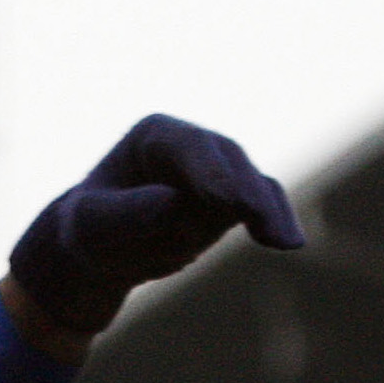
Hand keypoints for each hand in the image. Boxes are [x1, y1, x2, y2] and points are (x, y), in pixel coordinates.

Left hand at [7, 114, 303, 334]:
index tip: (223, 198)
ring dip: (269, 211)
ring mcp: (220, 173)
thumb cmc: (92, 227)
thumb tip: (174, 203)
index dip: (208, 171)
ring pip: (254, 185)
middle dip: (244, 189)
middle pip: (228, 162)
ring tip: (285, 242)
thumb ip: (129, 212)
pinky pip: (265, 207)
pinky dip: (276, 222)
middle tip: (252, 214)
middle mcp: (194, 147)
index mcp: (154, 135)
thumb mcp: (95, 223)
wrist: (104, 247)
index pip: (188, 147)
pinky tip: (291, 243)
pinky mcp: (236, 201)